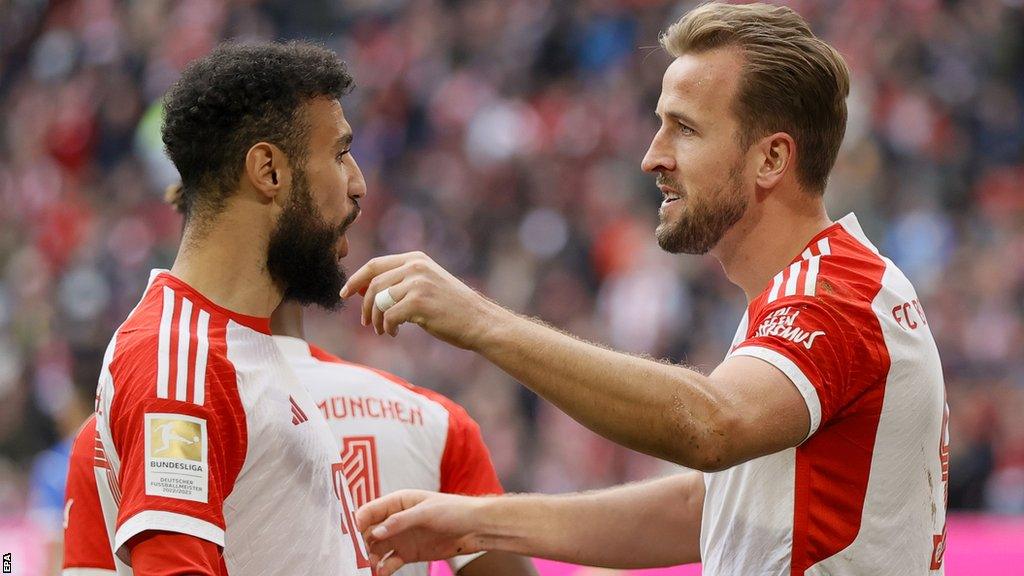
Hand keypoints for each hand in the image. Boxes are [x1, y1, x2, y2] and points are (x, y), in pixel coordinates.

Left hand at [340, 251, 500, 348]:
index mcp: (416, 259)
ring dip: (376, 319)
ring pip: (379, 300)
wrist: (479, 321)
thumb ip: (399, 284)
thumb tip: (362, 291)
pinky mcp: (418, 301)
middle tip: (366, 323)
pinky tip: (394, 333)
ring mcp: (417, 282)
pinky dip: (387, 327)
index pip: (375, 265)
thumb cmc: (452, 308)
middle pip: (373, 283)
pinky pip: (389, 316)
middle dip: (364, 305)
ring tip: (383, 330)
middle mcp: (415, 266)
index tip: (345, 294)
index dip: (356, 279)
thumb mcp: (426, 286)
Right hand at [356, 490, 489, 575]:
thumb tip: (376, 532)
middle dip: (359, 544)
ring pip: (377, 549)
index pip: (370, 511)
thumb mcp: (426, 512)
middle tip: (353, 556)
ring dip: (369, 558)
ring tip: (366, 567)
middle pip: (369, 532)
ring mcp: (401, 537)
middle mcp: (395, 520)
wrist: (475, 528)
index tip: (347, 536)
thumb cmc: (453, 510)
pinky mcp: (408, 553)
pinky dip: (383, 568)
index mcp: (397, 502)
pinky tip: (380, 573)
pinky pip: (389, 561)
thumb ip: (400, 521)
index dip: (357, 522)